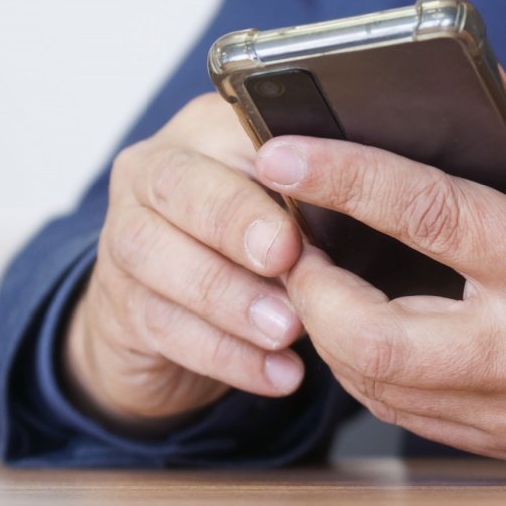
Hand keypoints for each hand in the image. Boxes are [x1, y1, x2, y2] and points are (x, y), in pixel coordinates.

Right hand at [64, 93, 306, 434]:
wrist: (174, 312)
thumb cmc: (254, 246)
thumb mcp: (290, 206)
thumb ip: (319, 197)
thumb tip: (384, 204)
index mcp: (205, 132)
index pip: (227, 132)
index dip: (270, 170)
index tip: (306, 212)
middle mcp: (152, 174)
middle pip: (180, 189)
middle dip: (236, 226)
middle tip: (286, 262)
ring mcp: (124, 238)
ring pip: (160, 259)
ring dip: (231, 300)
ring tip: (289, 331)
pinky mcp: (120, 305)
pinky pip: (164, 328)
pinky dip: (227, 356)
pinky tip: (279, 374)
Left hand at [255, 57, 505, 473]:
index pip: (430, 220)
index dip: (344, 179)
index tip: (280, 150)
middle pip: (372, 337)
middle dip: (304, 283)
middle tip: (279, 230)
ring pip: (380, 388)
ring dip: (327, 331)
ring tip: (308, 270)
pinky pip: (414, 418)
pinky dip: (370, 371)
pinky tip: (362, 323)